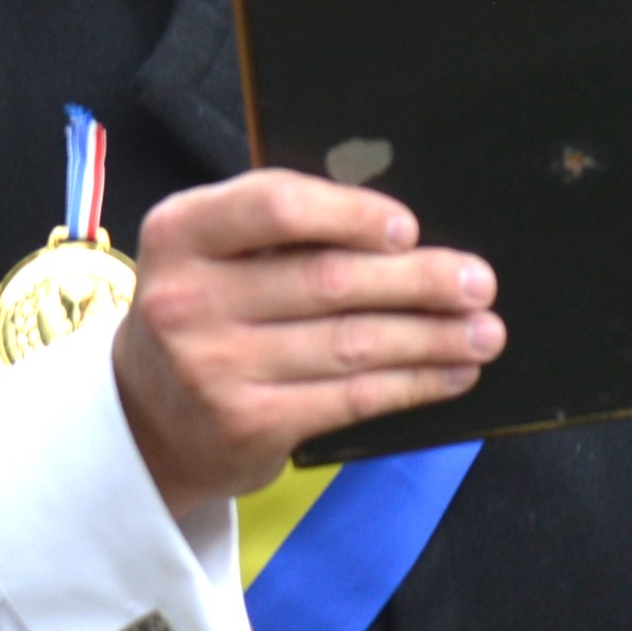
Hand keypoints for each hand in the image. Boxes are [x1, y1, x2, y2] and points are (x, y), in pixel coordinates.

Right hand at [110, 173, 500, 518]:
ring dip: (433, 336)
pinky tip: (453, 373)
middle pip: (329, 280)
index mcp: (181, 232)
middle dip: (419, 281)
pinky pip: (353, 397)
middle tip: (479, 282)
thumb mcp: (212, 255)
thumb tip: (403, 231)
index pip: (275, 206)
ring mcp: (214, 367)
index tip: (408, 228)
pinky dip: (414, 383)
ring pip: (352, 343)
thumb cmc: (206, 316)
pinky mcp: (248, 424)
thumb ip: (280, 231)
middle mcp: (188, 299)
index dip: (351, 214)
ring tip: (485, 331)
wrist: (146, 422)